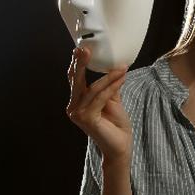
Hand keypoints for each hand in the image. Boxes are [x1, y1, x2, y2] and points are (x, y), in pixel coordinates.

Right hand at [66, 46, 133, 162]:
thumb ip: (108, 86)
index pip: (75, 79)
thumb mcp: (112, 100)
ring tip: (122, 68)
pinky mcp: (87, 119)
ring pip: (92, 89)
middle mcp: (73, 107)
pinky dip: (112, 87)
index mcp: (76, 102)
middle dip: (81, 63)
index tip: (81, 48)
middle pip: (76, 81)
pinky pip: (100, 98)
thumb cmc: (115, 125)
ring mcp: (78, 114)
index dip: (77, 63)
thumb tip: (113, 66)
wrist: (120, 146)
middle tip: (85, 48)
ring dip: (108, 77)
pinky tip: (121, 78)